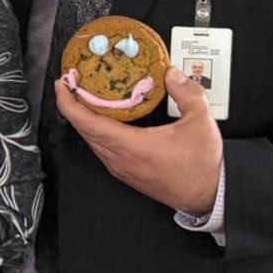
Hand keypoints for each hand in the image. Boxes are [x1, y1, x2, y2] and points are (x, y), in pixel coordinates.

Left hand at [54, 67, 223, 215]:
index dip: (69, 102)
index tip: (62, 84)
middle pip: (83, 130)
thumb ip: (187, 93)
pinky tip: (104, 119)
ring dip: (83, 119)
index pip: (87, 123)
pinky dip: (96, 131)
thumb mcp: (201, 122)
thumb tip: (172, 75)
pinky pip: (102, 149)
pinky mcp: (126, 173)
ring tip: (85, 98)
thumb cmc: (202, 166)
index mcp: (131, 146)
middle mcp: (120, 159)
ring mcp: (121, 168)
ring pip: (91, 141)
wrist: (209, 197)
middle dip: (72, 105)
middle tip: (71, 84)